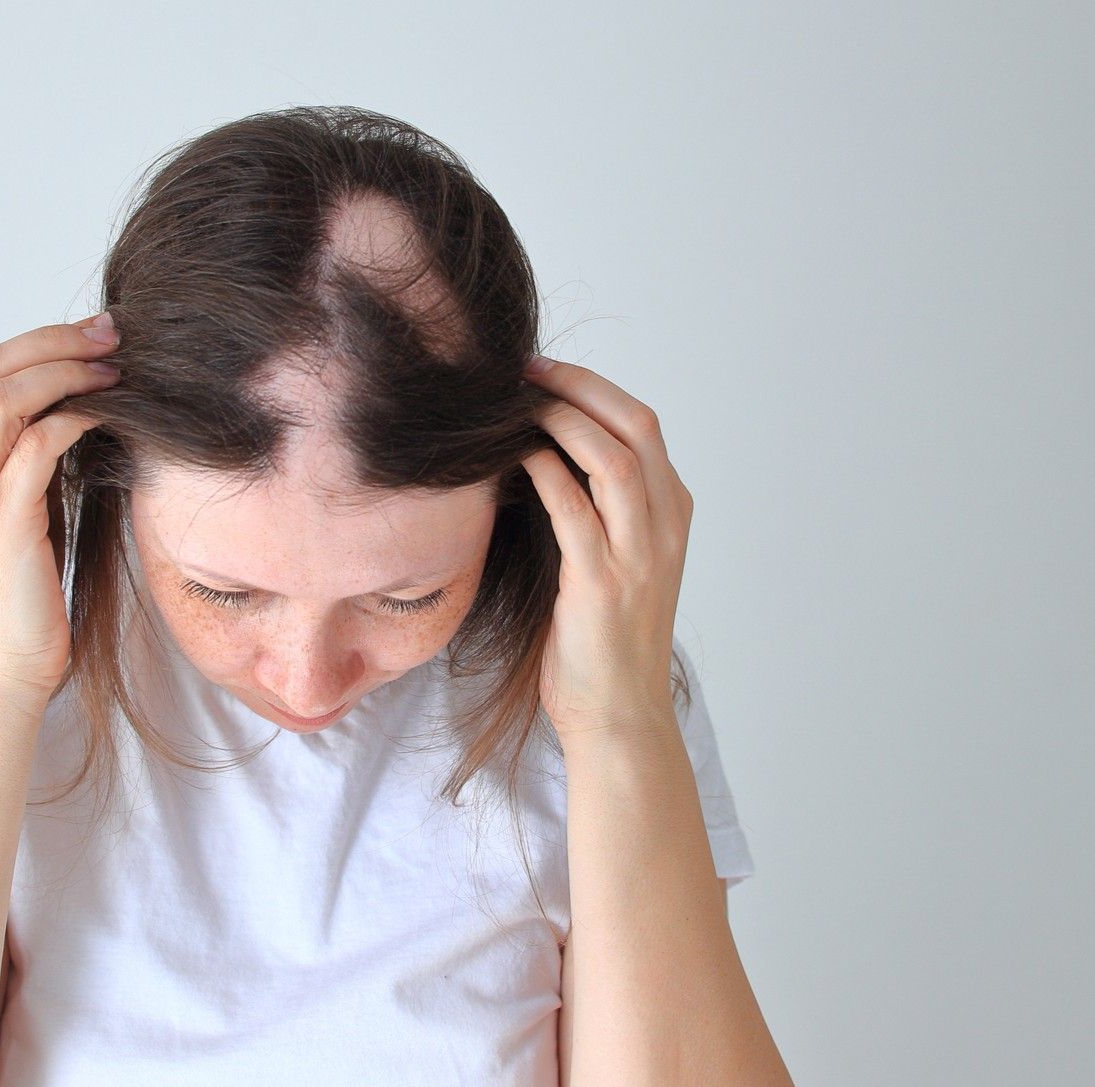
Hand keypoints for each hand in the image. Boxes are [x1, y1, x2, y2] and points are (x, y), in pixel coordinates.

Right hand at [0, 312, 121, 695]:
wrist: (0, 669)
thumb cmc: (23, 596)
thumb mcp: (26, 513)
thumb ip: (36, 464)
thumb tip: (81, 413)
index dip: (38, 342)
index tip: (95, 335)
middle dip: (52, 340)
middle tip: (111, 334)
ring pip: (2, 396)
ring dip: (63, 370)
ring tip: (114, 368)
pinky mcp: (3, 522)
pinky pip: (35, 447)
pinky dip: (73, 419)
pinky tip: (108, 415)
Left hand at [517, 355, 692, 741]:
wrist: (618, 715)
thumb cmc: (601, 639)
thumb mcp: (615, 559)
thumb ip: (597, 508)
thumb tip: (541, 452)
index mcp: (672, 514)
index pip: (642, 425)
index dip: (592, 388)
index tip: (543, 372)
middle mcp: (665, 526)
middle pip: (635, 426)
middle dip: (579, 387)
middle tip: (525, 370)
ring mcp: (639, 554)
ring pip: (613, 459)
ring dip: (560, 420)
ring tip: (515, 404)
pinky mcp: (602, 582)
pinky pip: (574, 509)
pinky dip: (543, 471)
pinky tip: (513, 455)